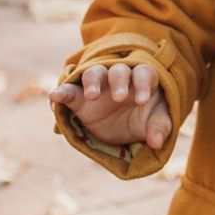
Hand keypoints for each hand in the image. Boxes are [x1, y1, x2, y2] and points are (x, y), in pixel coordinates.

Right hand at [50, 62, 172, 150]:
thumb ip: (160, 128)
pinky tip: (54, 96)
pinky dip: (62, 92)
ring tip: (91, 96)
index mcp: (141, 79)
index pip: (143, 74)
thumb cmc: (146, 117)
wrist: (125, 127)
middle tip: (119, 98)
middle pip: (118, 71)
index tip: (142, 100)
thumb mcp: (156, 122)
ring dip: (92, 81)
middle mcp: (119, 78)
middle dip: (118, 82)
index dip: (143, 84)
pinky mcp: (80, 98)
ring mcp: (99, 86)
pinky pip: (70, 91)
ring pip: (94, 73)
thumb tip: (157, 143)